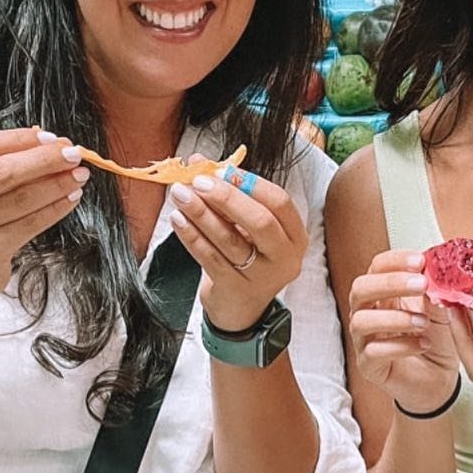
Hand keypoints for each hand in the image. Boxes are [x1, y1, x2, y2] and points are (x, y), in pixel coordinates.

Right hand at [0, 128, 88, 312]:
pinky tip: (71, 198)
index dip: (19, 138)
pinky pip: (31, 222)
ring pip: (22, 198)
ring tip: (79, 175)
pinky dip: (56, 208)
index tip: (50, 137)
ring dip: (57, 183)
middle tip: (73, 153)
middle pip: (3, 171)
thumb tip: (44, 141)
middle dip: (44, 159)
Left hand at [168, 164, 306, 331]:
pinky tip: (178, 220)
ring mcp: (262, 277)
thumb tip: (198, 163)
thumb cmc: (247, 258)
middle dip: (226, 197)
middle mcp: (285, 257)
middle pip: (260, 221)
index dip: (250, 183)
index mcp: (295, 236)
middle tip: (197, 181)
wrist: (241, 310)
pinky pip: (211, 258)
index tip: (222, 170)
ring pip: (230, 240)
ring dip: (201, 213)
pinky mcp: (236, 290)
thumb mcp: (247, 228)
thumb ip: (229, 195)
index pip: (279, 202)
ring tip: (180, 194)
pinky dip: (192, 236)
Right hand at [348, 249, 459, 415]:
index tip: (420, 261)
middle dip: (390, 283)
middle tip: (421, 284)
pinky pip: (374, 352)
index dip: (396, 260)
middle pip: (361, 288)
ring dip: (395, 318)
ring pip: (362, 321)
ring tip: (424, 322)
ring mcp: (364, 338)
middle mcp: (367, 311)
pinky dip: (400, 346)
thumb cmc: (434, 338)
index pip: (377, 266)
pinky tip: (423, 344)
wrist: (438, 378)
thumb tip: (440, 272)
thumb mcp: (442, 311)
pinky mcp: (368, 364)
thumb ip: (437, 292)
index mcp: (383, 291)